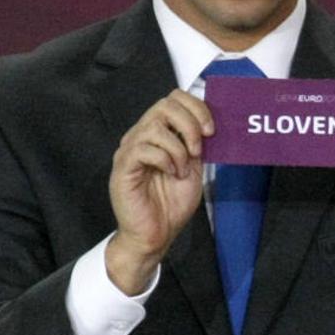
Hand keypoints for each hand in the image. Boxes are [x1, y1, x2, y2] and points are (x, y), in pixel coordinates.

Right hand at [105, 89, 213, 294]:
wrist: (155, 235)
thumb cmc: (171, 204)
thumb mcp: (193, 167)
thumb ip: (197, 144)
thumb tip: (209, 123)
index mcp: (159, 133)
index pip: (174, 99)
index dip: (196, 107)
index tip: (211, 130)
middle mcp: (141, 136)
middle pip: (164, 105)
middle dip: (189, 124)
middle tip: (198, 149)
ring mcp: (130, 150)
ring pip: (155, 126)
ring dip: (178, 148)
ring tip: (182, 169)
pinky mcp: (123, 167)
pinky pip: (143, 149)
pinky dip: (165, 160)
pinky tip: (171, 174)